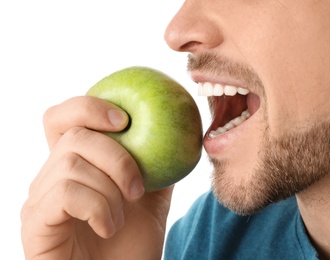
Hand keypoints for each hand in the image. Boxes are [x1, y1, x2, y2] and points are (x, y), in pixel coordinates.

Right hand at [21, 96, 172, 259]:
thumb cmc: (131, 245)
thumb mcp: (153, 199)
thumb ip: (157, 166)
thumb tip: (175, 136)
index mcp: (75, 165)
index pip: (64, 117)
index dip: (88, 106)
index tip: (125, 120)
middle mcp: (50, 176)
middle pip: (73, 135)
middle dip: (116, 156)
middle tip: (137, 186)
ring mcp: (39, 199)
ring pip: (72, 165)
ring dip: (110, 190)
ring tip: (121, 216)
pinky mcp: (34, 222)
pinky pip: (66, 193)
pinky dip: (98, 208)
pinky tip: (108, 226)